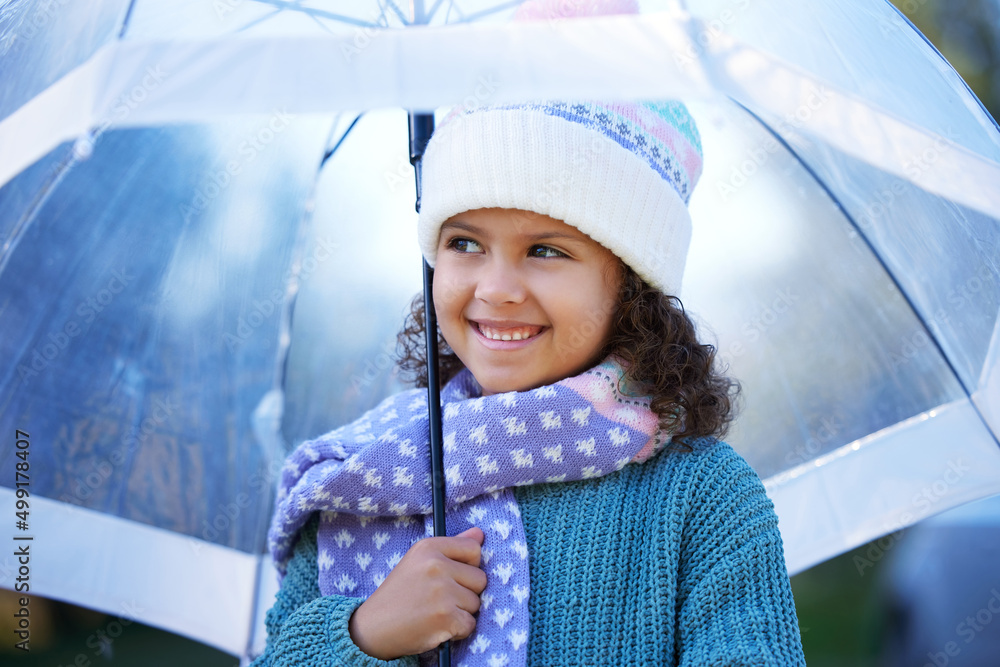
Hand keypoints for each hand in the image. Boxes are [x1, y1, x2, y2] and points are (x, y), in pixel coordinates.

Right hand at [348, 526, 486, 659]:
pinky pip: (470, 624)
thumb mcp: (419, 561)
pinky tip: (437, 626)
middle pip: (480, 578)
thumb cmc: (400, 593)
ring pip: (476, 603)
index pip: (474, 548)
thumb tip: (480, 533)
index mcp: (429, 547)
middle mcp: (436, 566)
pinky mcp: (446, 618)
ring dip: (461, 612)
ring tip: (436, 612)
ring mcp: (442, 593)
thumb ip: (452, 546)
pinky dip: (457, 630)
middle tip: (440, 598)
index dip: (469, 565)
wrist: (373, 628)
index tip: (452, 575)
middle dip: (466, 592)